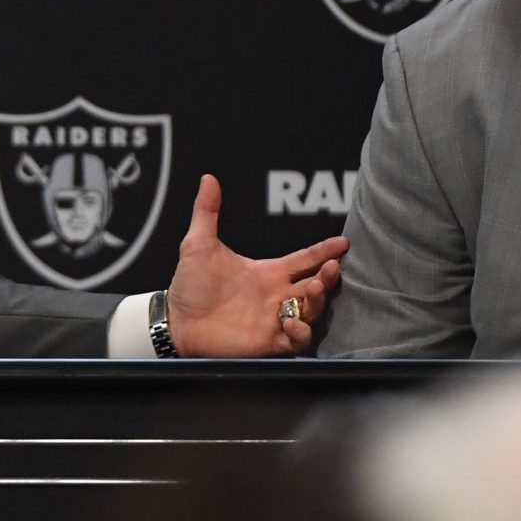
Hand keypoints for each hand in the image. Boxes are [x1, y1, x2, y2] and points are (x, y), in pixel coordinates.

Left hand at [166, 175, 347, 356]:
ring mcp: (275, 319)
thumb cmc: (190, 285)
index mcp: (269, 272)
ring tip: (312, 287)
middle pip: (316, 284)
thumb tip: (207, 178)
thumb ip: (207, 211)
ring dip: (318, 300)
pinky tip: (289, 320)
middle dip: (329, 276)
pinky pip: (297, 340)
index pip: (305, 259)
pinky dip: (300, 331)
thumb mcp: (199, 244)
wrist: (176, 320)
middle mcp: (277, 295)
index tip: (344, 242)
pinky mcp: (269, 341)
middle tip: (332, 267)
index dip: (325, 251)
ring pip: (312, 311)